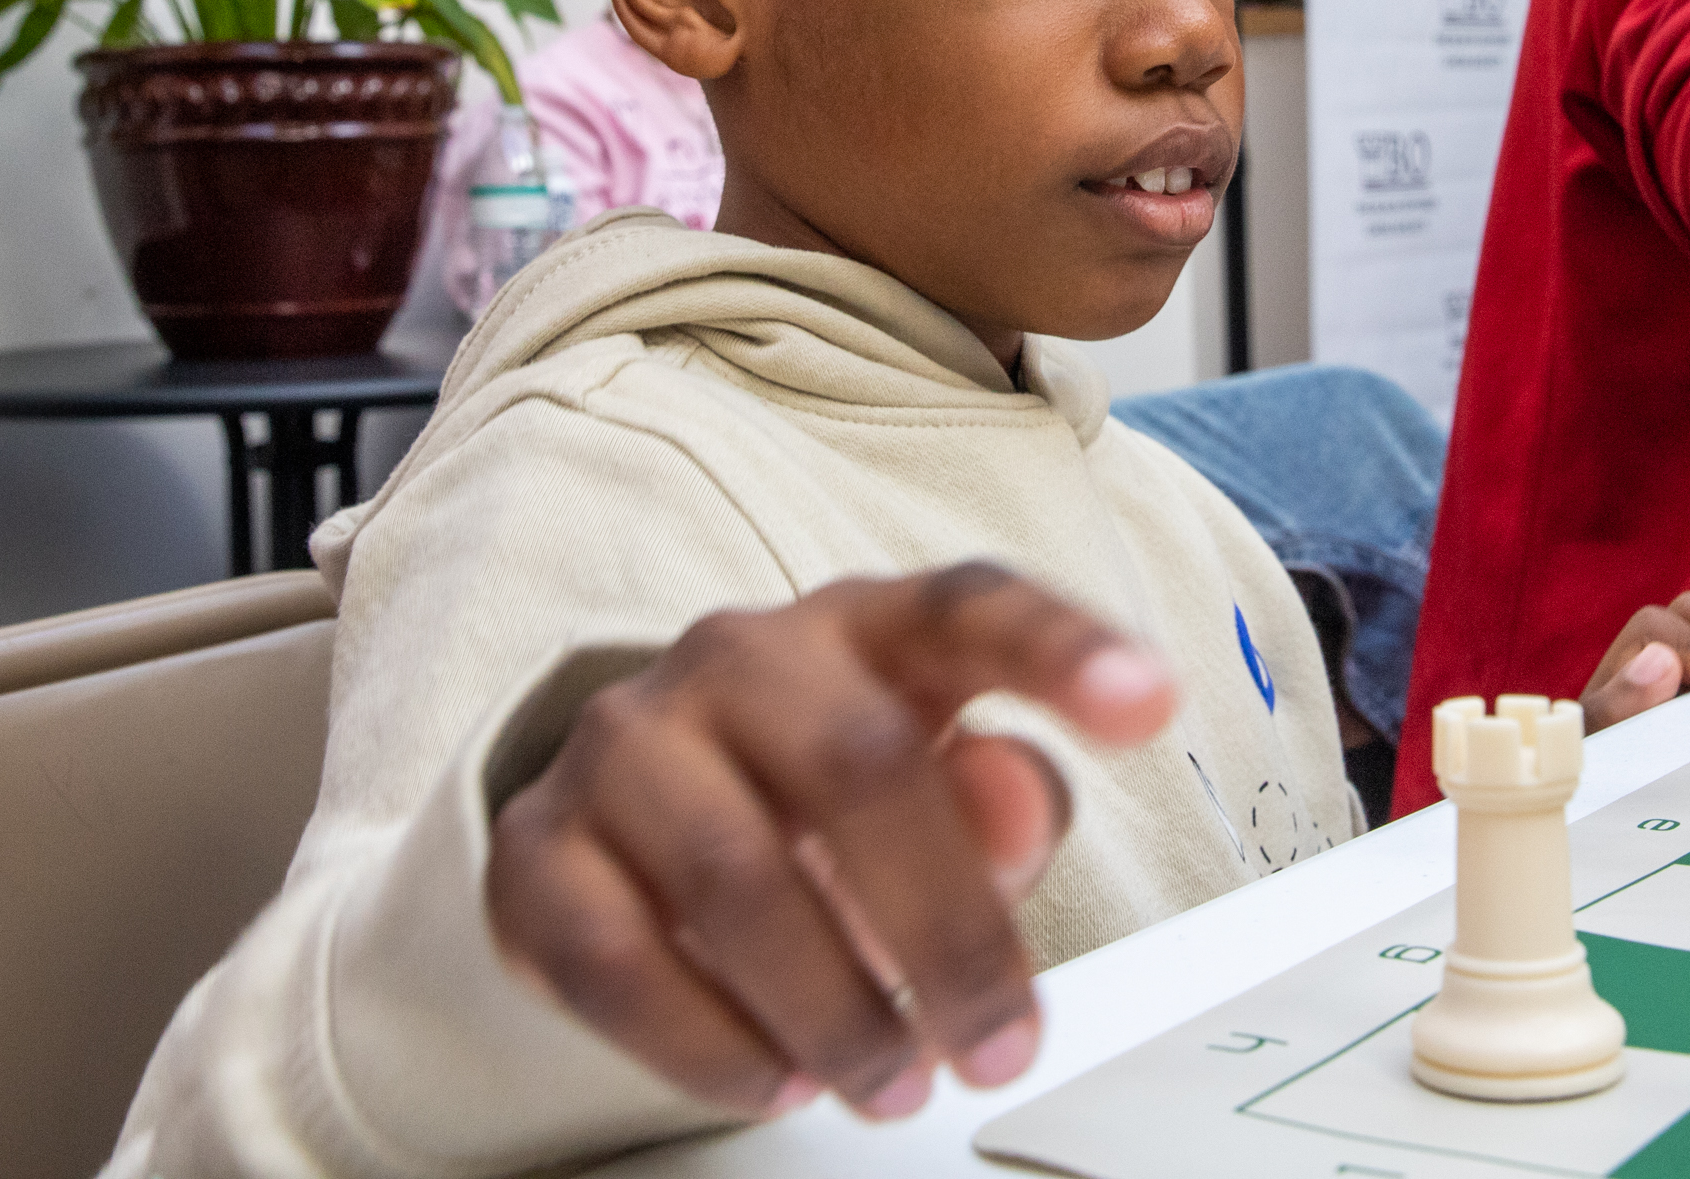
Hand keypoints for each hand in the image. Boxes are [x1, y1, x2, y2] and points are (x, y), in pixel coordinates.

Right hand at [485, 563, 1175, 1123]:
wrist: (637, 818)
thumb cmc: (834, 800)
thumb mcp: (942, 791)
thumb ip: (1006, 800)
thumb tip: (1016, 798)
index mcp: (869, 625)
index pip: (975, 606)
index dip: (1065, 649)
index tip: (1151, 705)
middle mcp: (742, 655)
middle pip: (861, 765)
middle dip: (948, 932)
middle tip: (999, 1048)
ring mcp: (625, 741)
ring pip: (736, 874)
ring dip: (835, 1008)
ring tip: (896, 1082)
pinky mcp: (537, 848)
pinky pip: (615, 956)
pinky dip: (708, 1044)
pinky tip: (775, 1081)